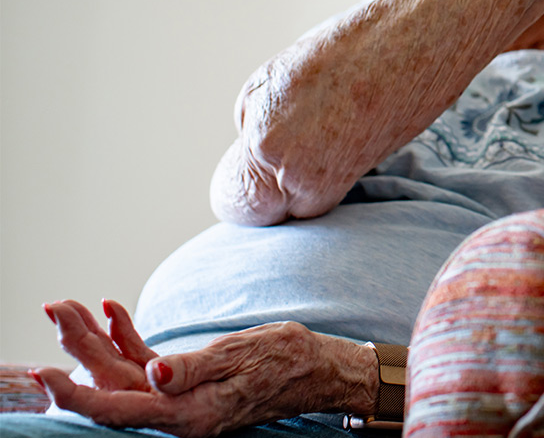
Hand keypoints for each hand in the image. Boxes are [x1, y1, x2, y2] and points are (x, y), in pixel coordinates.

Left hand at [30, 299, 375, 437]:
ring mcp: (180, 400)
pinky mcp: (187, 383)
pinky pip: (145, 365)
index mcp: (188, 414)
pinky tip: (112, 313)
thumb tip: (153, 375)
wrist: (319, 370)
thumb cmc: (289, 361)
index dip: (77, 393)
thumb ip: (195, 369)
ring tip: (71, 306)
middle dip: (78, 349)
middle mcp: (177, 414)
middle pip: (112, 385)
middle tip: (55, 309)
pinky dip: (126, 338)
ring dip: (96, 340)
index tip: (46, 373)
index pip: (117, 409)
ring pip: (122, 373)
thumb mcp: (244, 356)